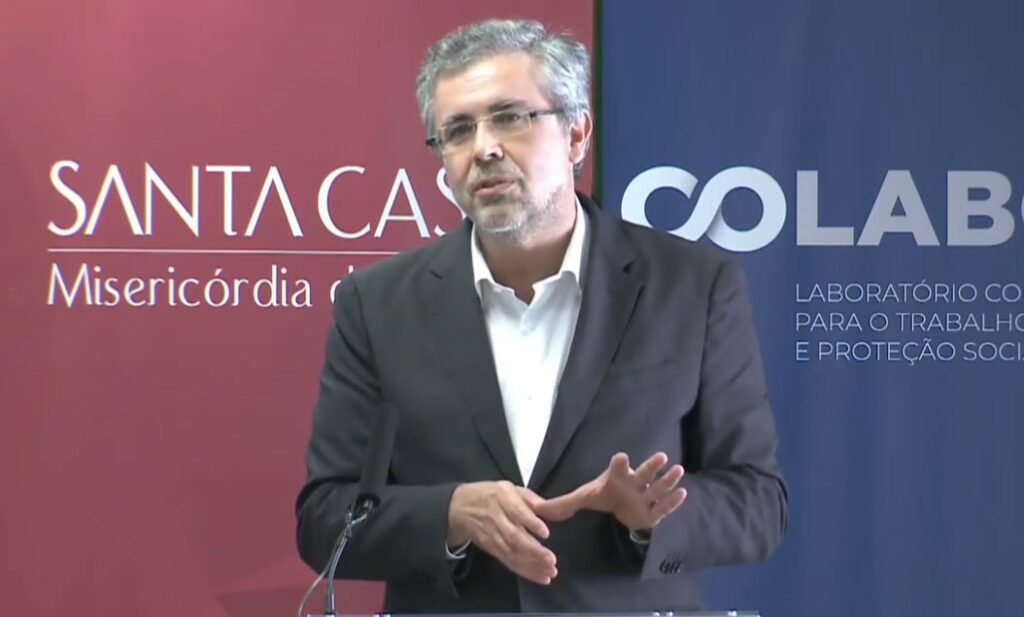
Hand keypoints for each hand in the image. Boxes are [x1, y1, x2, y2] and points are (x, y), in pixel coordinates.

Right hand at [447, 481, 557, 584]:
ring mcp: (492, 535)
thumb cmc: (492, 496)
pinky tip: (541, 577)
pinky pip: (509, 562)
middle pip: (514, 536)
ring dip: (531, 565)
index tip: (545, 533)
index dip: (530, 522)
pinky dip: (525, 571)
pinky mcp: (491, 549)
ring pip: (512, 553)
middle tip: (551, 560)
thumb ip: (534, 500)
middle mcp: (496, 517)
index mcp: (502, 497)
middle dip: (533, 550)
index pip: (517, 511)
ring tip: (550, 572)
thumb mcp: (512, 489)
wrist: (459, 507)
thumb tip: (556, 509)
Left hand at [535, 452, 686, 532]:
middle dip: (651, 467)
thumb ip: (562, 503)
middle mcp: (633, 484)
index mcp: (615, 478)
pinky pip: (664, 506)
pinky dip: (673, 501)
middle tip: (662, 456)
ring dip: (668, 479)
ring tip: (678, 470)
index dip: (619, 464)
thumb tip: (536, 508)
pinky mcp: (653, 511)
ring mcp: (645, 496)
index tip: (620, 457)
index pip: (616, 469)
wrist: (621, 506)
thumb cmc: (604, 496)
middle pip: (642, 474)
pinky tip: (683, 493)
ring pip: (657, 487)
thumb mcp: (582, 498)